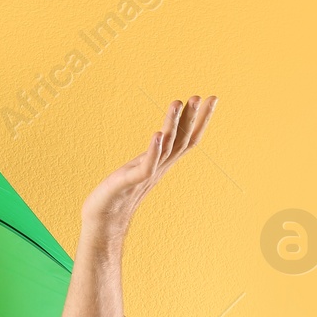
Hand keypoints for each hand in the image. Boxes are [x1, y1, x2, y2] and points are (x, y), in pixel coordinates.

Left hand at [80, 95, 217, 240]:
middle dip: (192, 118)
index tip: (212, 98)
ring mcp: (146, 175)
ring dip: (172, 124)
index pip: (187, 138)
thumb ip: (153, 155)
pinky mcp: (130, 182)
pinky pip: (146, 166)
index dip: (201, 119)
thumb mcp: (140, 168)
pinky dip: (153, 150)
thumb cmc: (119, 193)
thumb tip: (163, 136)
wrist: (104, 220)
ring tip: (177, 102)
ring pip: (165, 148)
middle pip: (181, 140)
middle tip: (200, 96)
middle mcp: (159, 167)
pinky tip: (157, 134)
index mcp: (162, 163)